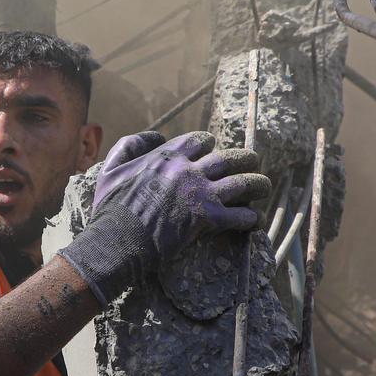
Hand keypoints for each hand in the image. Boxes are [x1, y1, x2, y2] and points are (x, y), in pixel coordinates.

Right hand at [59, 131, 270, 304]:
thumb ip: (129, 145)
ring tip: (264, 187)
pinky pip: (241, 215)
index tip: (214, 152)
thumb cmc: (110, 208)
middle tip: (252, 163)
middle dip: (245, 159)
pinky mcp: (208, 219)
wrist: (117, 240)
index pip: (201, 140)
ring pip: (243, 182)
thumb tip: (155, 135)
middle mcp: (188, 170)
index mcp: (168, 156)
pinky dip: (252, 218)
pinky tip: (256, 220)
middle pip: (230, 157)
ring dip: (258, 184)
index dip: (210, 145)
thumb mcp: (111, 169)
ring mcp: (200, 193)